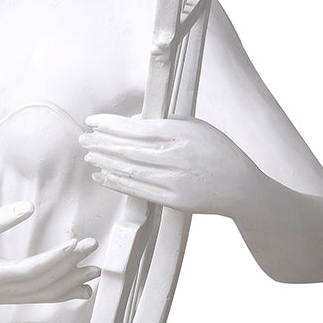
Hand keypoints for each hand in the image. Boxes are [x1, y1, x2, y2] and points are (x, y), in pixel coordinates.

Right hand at [0, 201, 97, 307]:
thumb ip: (1, 219)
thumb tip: (30, 205)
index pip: (32, 270)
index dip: (55, 259)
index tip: (74, 243)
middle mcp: (7, 292)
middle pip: (47, 282)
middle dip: (73, 264)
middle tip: (93, 244)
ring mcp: (13, 298)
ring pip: (49, 294)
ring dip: (74, 281)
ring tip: (96, 269)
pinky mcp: (16, 298)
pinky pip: (45, 298)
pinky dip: (66, 294)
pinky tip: (84, 289)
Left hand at [78, 115, 260, 217]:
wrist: (239, 186)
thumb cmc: (217, 151)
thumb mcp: (196, 126)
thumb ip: (165, 121)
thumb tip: (134, 121)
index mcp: (180, 133)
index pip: (135, 127)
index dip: (110, 125)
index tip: (93, 121)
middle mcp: (174, 157)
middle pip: (128, 149)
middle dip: (101, 143)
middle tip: (84, 139)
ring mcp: (172, 181)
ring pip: (129, 170)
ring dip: (105, 162)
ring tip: (89, 156)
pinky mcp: (172, 200)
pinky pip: (137, 190)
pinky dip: (116, 182)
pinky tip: (102, 176)